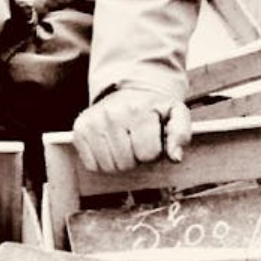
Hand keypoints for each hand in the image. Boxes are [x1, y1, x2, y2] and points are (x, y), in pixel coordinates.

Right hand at [72, 88, 192, 171]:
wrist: (128, 93)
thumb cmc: (153, 108)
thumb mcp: (175, 114)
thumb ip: (181, 134)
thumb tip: (175, 157)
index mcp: (137, 110)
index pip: (148, 154)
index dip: (153, 152)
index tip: (151, 138)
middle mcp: (111, 114)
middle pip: (127, 163)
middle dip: (136, 158)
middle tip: (136, 141)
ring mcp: (92, 122)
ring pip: (109, 167)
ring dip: (120, 162)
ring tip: (124, 144)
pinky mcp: (79, 130)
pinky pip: (92, 166)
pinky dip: (102, 163)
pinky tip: (109, 147)